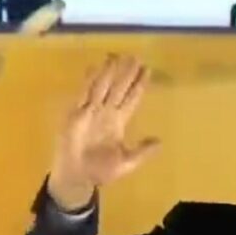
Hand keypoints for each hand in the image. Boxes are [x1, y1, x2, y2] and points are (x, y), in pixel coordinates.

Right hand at [48, 55, 159, 210]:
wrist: (78, 178)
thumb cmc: (101, 171)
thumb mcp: (127, 163)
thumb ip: (142, 151)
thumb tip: (159, 141)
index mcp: (119, 122)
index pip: (131, 98)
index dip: (139, 84)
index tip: (147, 69)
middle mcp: (106, 113)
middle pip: (119, 88)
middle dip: (126, 72)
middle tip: (135, 56)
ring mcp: (90, 112)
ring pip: (103, 87)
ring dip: (110, 72)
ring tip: (118, 56)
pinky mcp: (76, 115)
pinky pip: (83, 95)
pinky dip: (88, 82)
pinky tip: (95, 68)